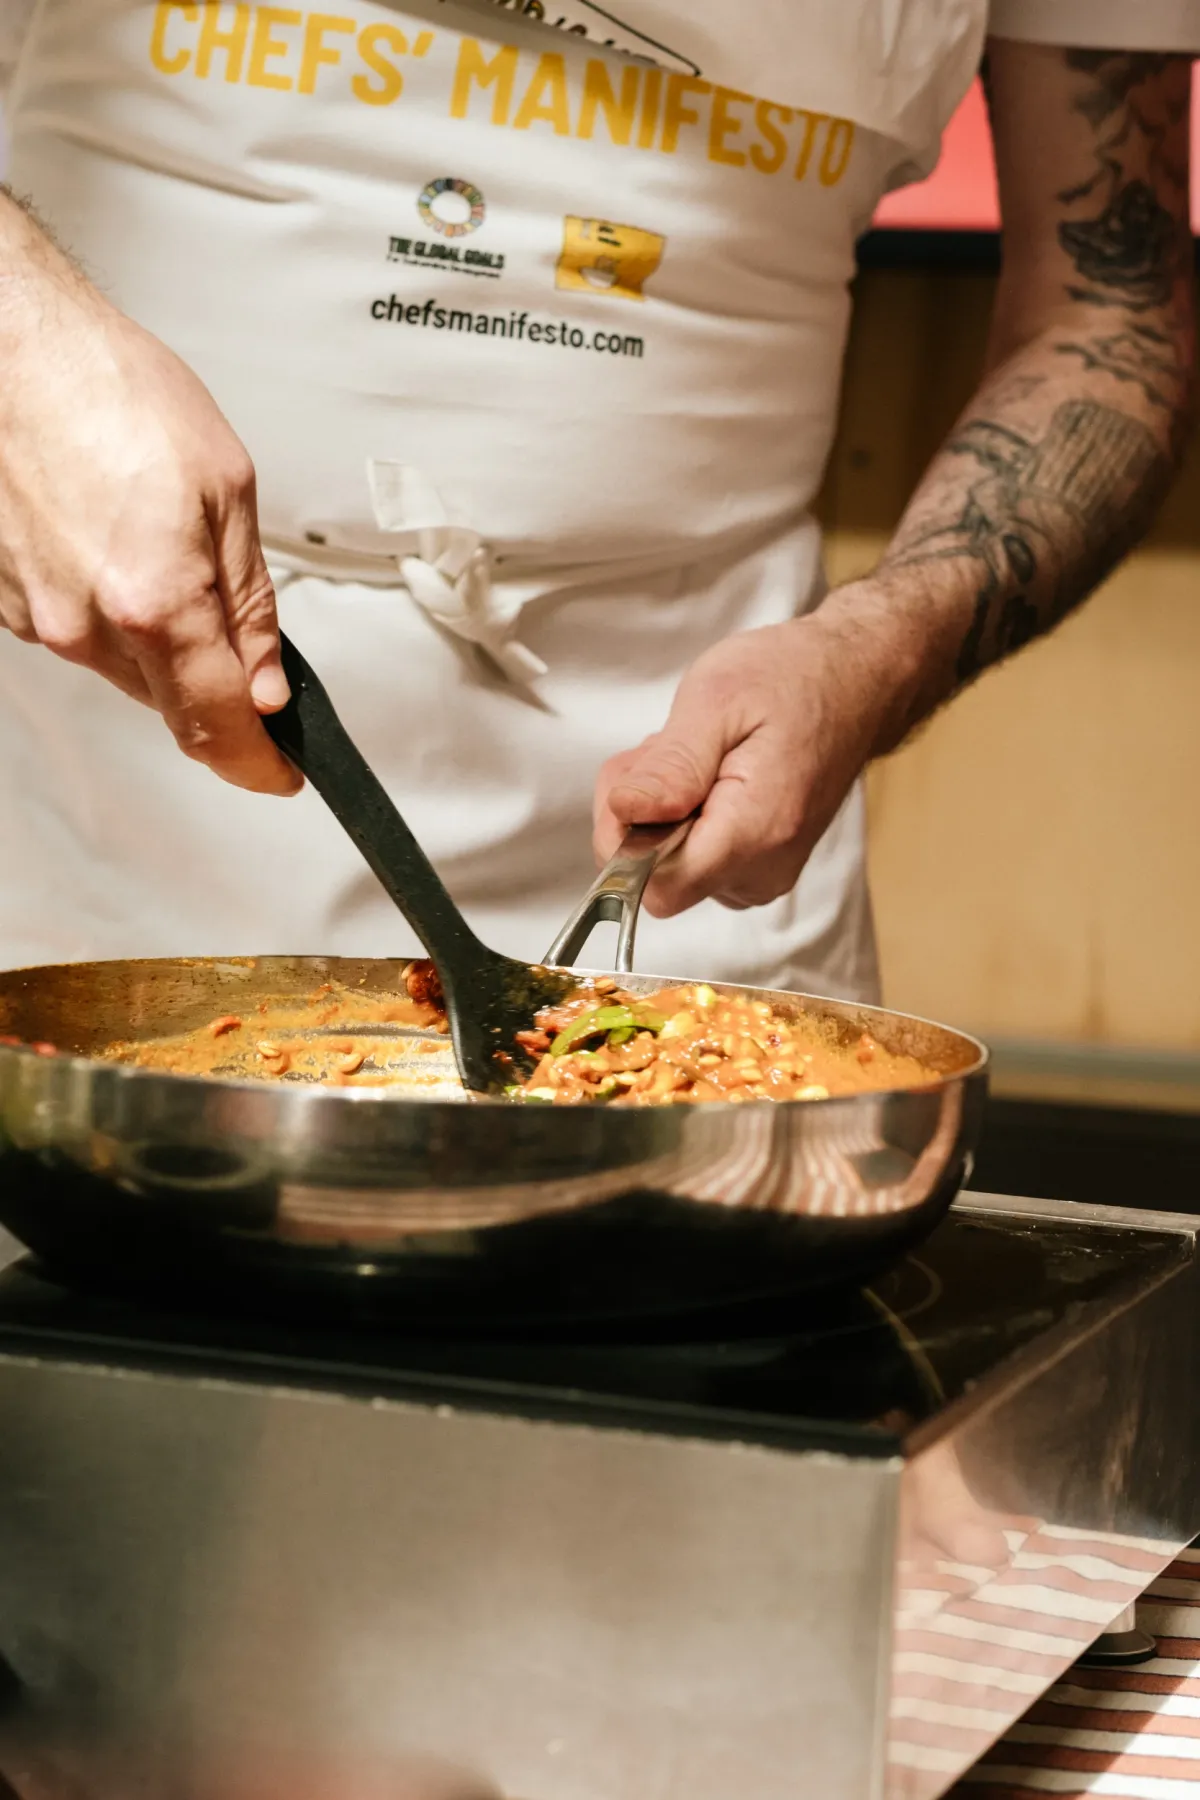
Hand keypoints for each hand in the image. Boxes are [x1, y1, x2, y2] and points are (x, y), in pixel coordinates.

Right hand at [0, 196, 298, 794]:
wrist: (12, 345)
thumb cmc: (109, 389)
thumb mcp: (228, 492)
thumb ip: (251, 606)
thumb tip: (268, 683)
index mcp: (155, 603)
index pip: (219, 728)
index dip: (259, 764)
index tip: (280, 775)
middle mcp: (87, 626)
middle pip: (173, 702)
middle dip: (217, 684)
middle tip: (239, 624)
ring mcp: (37, 617)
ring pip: (126, 668)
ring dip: (161, 635)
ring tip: (160, 541)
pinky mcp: (4, 599)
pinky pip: (80, 629)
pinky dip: (111, 604)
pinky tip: (112, 537)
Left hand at [594, 598, 912, 914]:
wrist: (854, 680)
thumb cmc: (792, 679)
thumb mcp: (717, 700)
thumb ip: (671, 766)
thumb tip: (626, 813)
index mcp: (755, 834)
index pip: (655, 887)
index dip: (624, 840)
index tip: (636, 785)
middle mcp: (763, 870)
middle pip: (656, 878)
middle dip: (640, 816)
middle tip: (668, 750)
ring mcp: (764, 873)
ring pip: (670, 868)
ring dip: (660, 811)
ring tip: (698, 755)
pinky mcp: (760, 866)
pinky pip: (694, 858)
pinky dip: (682, 817)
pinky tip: (708, 774)